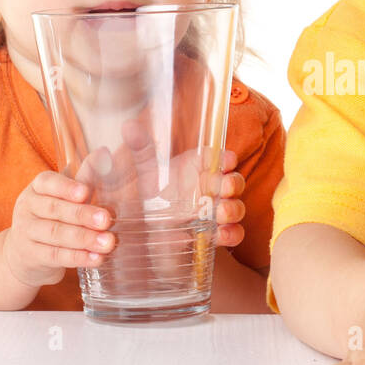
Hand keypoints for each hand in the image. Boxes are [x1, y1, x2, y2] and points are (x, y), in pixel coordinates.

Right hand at [2, 170, 117, 288]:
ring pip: (56, 234)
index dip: (66, 187)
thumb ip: (84, 177)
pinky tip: (97, 259)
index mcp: (37, 187)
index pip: (47, 182)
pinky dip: (78, 257)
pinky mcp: (31, 255)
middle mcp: (27, 207)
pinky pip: (55, 256)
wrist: (25, 252)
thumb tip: (104, 153)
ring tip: (108, 242)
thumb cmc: (54, 215)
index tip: (85, 192)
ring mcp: (26, 232)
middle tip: (107, 220)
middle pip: (54, 209)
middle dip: (83, 215)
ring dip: (85, 238)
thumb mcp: (66, 195)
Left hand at [78, 133, 246, 246]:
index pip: (217, 159)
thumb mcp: (143, 174)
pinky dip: (232, 234)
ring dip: (233, 209)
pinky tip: (221, 235)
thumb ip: (140, 150)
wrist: (143, 238)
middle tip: (223, 188)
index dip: (225, 158)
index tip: (227, 161)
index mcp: (195, 170)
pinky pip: (233, 234)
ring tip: (220, 214)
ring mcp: (215, 213)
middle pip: (232, 181)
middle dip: (232, 183)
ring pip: (236, 207)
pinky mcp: (215, 237)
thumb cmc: (147, 199)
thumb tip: (128, 126)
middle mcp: (209, 190)